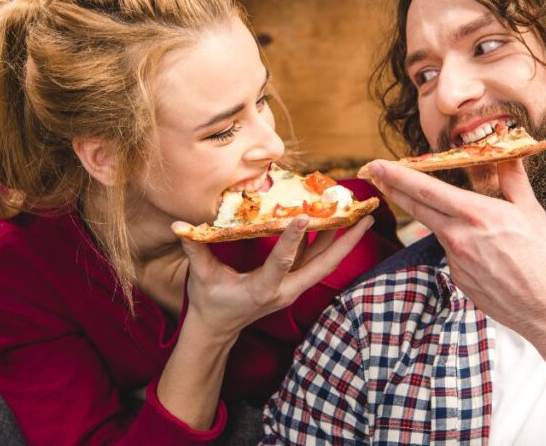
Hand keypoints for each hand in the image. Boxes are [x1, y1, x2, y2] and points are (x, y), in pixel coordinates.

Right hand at [171, 215, 373, 341]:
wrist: (219, 329)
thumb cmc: (210, 302)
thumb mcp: (202, 277)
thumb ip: (195, 250)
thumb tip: (179, 226)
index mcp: (263, 289)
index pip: (282, 262)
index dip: (292, 239)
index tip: (304, 215)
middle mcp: (285, 289)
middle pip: (323, 265)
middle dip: (346, 241)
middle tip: (365, 216)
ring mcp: (293, 286)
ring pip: (324, 262)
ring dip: (344, 240)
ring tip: (362, 215)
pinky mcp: (293, 281)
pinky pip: (315, 259)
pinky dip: (327, 241)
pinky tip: (336, 221)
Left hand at [367, 158, 545, 330]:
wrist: (544, 306)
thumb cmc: (542, 257)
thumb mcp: (530, 211)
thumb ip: (512, 179)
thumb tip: (506, 154)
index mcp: (474, 214)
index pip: (426, 189)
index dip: (397, 176)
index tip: (377, 165)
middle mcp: (457, 236)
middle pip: (416, 207)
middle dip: (392, 187)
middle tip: (374, 173)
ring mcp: (454, 260)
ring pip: (437, 229)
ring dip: (435, 216)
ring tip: (458, 213)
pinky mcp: (456, 277)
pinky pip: (451, 252)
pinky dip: (459, 243)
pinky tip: (484, 252)